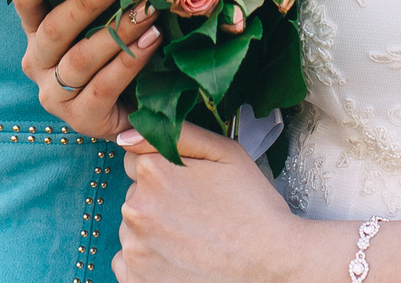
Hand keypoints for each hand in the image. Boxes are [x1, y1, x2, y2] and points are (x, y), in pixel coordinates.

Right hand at [15, 0, 158, 140]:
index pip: (25, 2)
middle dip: (86, 2)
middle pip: (54, 28)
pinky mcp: (80, 118)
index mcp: (36, 33)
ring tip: (147, 9)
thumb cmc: (111, 55)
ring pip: (81, 57)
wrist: (128, 113)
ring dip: (118, 30)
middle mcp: (37, 63)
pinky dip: (129, 61)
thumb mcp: (99, 23)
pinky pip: (103, 86)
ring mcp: (55, 95)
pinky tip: (151, 40)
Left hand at [117, 121, 323, 282]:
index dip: (165, 173)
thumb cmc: (254, 209)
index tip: (189, 189)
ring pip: (132, 231)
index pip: (137, 162)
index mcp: (154, 172)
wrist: (274, 267)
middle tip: (196, 218)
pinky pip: (127, 265)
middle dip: (158, 203)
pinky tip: (178, 263)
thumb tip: (126, 135)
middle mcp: (136, 210)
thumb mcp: (225, 153)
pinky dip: (148, 263)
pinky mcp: (136, 281)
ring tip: (191, 242)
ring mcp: (135, 250)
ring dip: (152, 234)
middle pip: (134, 197)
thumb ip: (176, 134)